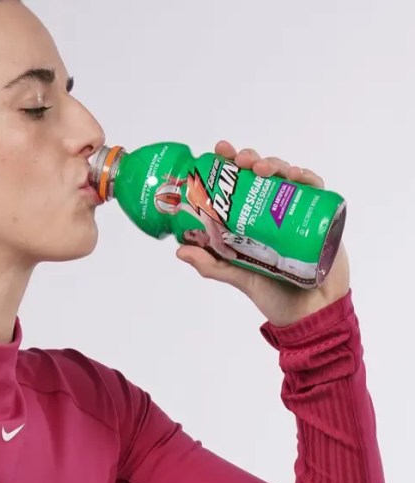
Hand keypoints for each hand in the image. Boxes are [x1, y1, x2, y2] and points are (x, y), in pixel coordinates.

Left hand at [175, 140, 350, 326]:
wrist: (311, 313)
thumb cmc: (273, 295)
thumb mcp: (237, 277)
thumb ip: (211, 264)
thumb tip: (179, 250)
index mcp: (249, 221)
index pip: (237, 186)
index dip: (228, 166)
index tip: (218, 151)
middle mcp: (272, 212)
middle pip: (262, 174)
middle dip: (251, 159)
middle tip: (241, 160)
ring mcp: (296, 213)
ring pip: (287, 177)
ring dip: (275, 165)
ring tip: (262, 169)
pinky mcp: (320, 217)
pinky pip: (315, 191)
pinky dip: (307, 178)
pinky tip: (296, 176)